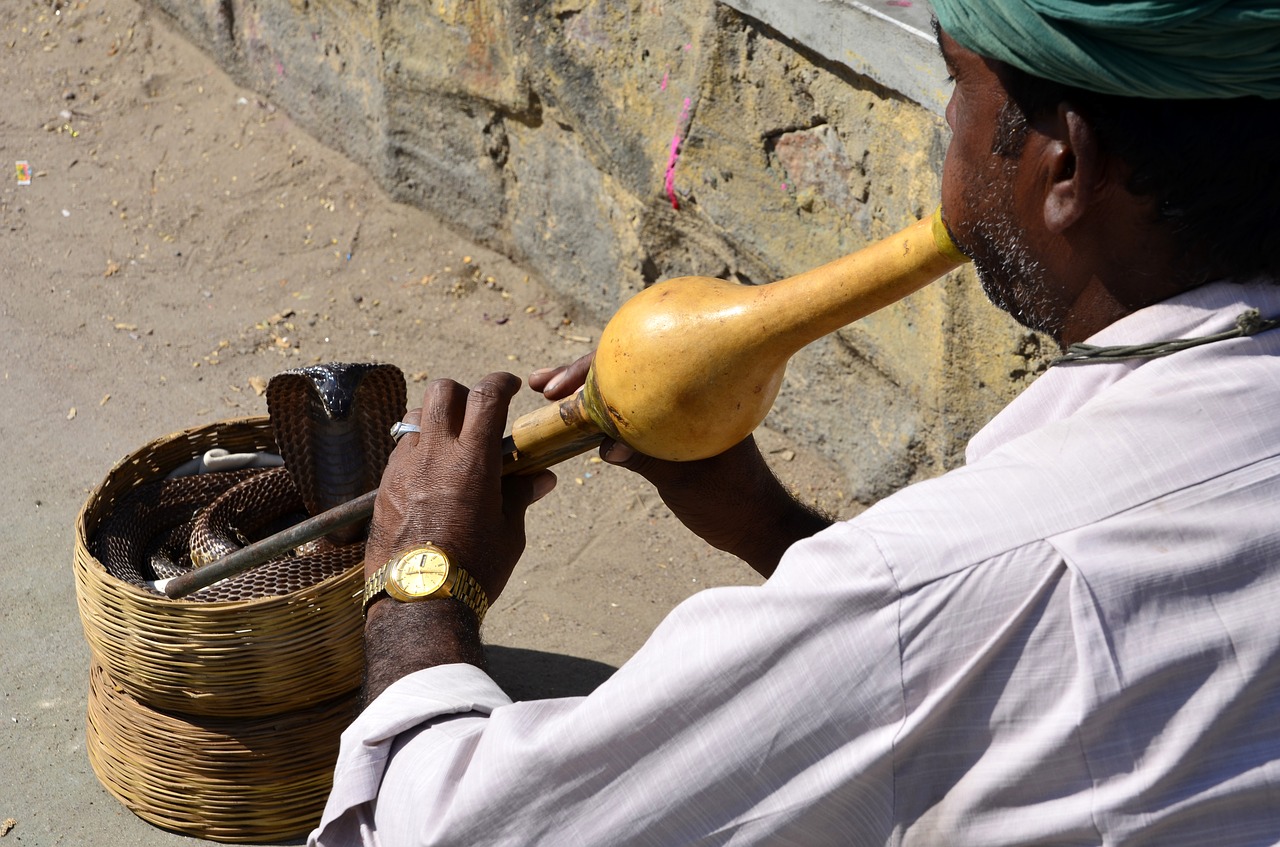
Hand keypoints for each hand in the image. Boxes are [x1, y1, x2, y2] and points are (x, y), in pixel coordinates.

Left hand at [366, 373, 555, 603]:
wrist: (419, 602)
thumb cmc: (474, 569)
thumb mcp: (508, 532)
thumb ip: (520, 495)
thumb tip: (540, 478)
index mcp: (472, 460)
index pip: (487, 396)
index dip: (501, 383)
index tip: (510, 386)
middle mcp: (434, 453)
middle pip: (443, 392)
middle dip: (463, 394)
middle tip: (476, 415)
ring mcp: (403, 467)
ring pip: (415, 416)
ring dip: (435, 419)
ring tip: (449, 444)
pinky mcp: (383, 486)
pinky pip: (400, 450)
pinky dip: (417, 450)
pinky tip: (429, 477)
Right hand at [529, 354, 828, 576]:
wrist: (757, 523)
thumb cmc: (734, 501)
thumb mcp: (688, 481)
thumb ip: (648, 461)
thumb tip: (605, 448)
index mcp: (697, 391)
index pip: (637, 365)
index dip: (594, 370)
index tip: (562, 385)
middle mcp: (683, 393)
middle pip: (623, 372)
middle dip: (580, 375)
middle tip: (543, 384)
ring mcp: (672, 413)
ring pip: (620, 394)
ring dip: (585, 395)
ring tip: (547, 394)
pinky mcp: (664, 434)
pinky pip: (625, 418)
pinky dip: (599, 419)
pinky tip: (574, 424)